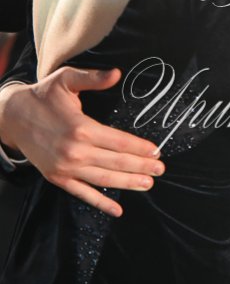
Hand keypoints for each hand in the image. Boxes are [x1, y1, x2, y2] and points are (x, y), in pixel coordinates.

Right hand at [0, 67, 164, 216]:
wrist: (12, 116)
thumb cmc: (43, 96)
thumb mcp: (67, 79)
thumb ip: (93, 78)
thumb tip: (117, 74)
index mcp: (81, 128)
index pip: (119, 141)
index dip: (140, 148)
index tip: (157, 151)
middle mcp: (75, 151)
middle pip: (116, 163)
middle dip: (141, 167)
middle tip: (160, 170)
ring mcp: (65, 168)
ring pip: (104, 180)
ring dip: (128, 183)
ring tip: (148, 184)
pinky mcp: (57, 177)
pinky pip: (82, 194)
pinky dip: (101, 203)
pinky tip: (118, 209)